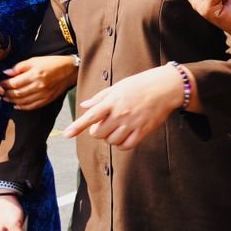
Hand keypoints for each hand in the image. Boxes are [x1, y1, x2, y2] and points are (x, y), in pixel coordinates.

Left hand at [4, 55, 76, 110]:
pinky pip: (32, 106)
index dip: (5, 84)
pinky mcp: (47, 100)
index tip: (0, 84)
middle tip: (2, 92)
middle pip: (17, 93)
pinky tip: (16, 105)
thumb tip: (6, 73)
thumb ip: (20, 67)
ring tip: (7, 98)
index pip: (14, 83)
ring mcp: (43, 95)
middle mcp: (39, 86)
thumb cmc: (52, 63)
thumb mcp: (35, 60)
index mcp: (35, 74)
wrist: (69, 70)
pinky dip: (22, 107)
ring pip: (23, 101)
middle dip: (7, 94)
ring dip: (12, 101)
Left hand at [65, 65, 183, 148]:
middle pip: (98, 133)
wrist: (164, 88)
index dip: (77, 126)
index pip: (90, 116)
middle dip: (97, 131)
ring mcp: (131, 124)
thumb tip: (84, 105)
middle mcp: (120, 114)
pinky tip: (123, 136)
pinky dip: (121, 144)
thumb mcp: (118, 86)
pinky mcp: (142, 131)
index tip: (66, 134)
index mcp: (112, 102)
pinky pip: (126, 145)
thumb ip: (100, 97)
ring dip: (109, 138)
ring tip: (116, 128)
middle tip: (104, 124)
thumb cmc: (140, 85)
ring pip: (111, 141)